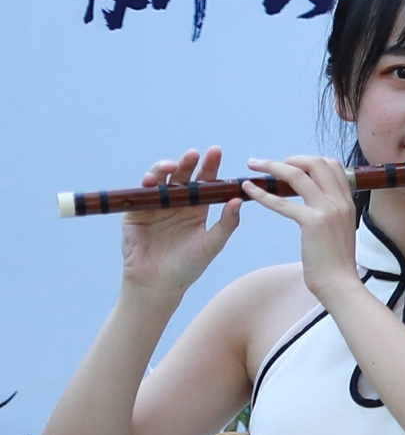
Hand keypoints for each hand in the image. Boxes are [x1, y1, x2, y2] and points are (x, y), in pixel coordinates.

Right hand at [114, 149, 239, 299]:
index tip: (215, 151)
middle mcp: (177, 203)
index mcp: (197, 208)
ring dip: (164, 169)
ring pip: (160, 180)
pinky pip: (140, 195)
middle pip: (182, 176)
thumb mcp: (212, 243)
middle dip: (187, 163)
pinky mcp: (135, 213)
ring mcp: (155, 206)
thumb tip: (238, 199)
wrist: (158, 283)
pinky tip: (153, 180)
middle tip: (195, 154)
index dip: (209, 166)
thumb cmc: (188, 265)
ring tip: (173, 164)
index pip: (204, 182)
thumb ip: (226, 223)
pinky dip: (146, 185)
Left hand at [238, 153, 361, 297]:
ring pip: (298, 175)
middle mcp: (340, 201)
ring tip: (253, 166)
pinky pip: (282, 202)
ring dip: (271, 166)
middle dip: (289, 158)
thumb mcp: (340, 230)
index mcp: (347, 201)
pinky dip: (262, 193)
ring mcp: (328, 210)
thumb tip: (318, 206)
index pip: (333, 165)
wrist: (340, 283)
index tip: (290, 165)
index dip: (309, 160)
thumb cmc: (336, 263)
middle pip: (316, 163)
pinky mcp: (313, 222)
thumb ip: (331, 213)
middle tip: (268, 164)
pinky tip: (248, 189)